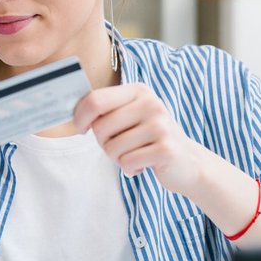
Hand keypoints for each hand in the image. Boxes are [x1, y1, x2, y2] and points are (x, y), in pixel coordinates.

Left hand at [73, 83, 204, 194]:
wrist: (188, 161)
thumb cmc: (150, 139)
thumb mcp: (131, 116)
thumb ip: (106, 110)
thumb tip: (73, 112)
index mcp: (138, 91)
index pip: (95, 100)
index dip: (80, 117)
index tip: (81, 129)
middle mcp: (150, 104)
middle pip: (100, 127)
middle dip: (103, 143)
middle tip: (121, 147)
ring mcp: (160, 126)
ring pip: (112, 148)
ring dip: (118, 158)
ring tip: (136, 155)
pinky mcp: (165, 149)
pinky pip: (127, 162)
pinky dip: (130, 168)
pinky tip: (144, 164)